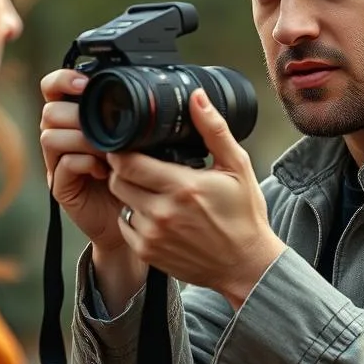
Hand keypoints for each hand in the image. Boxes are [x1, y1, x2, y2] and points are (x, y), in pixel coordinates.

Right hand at [39, 69, 124, 252]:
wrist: (132, 218)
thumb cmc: (136, 176)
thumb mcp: (137, 141)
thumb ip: (133, 118)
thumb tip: (150, 92)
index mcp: (76, 119)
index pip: (54, 89)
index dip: (63, 80)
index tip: (85, 84)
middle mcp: (62, 138)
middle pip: (50, 112)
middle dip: (77, 116)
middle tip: (103, 128)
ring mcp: (58, 164)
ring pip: (50, 137)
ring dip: (81, 140)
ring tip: (107, 151)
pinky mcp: (60, 188)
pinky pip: (61, 166)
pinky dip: (83, 163)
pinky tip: (104, 170)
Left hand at [106, 89, 285, 308]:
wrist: (245, 265)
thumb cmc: (244, 216)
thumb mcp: (237, 167)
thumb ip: (213, 130)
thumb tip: (196, 98)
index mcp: (182, 187)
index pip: (128, 163)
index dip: (122, 149)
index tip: (128, 144)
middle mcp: (162, 213)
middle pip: (117, 180)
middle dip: (123, 168)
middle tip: (136, 162)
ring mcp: (152, 235)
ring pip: (120, 201)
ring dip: (129, 191)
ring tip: (148, 186)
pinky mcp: (148, 252)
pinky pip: (125, 225)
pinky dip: (133, 215)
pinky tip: (153, 211)